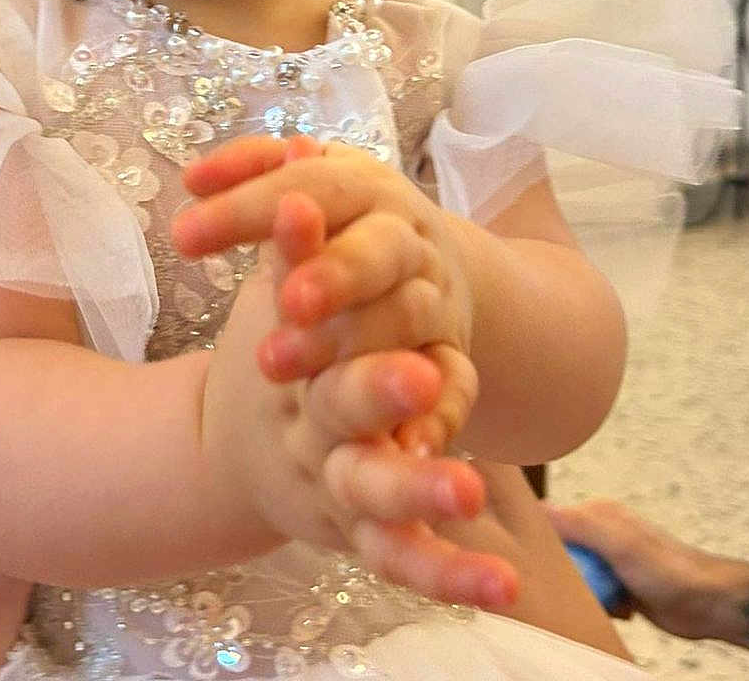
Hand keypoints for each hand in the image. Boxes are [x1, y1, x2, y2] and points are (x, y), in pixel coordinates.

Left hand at [178, 137, 474, 455]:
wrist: (426, 267)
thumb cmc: (346, 224)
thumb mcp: (306, 186)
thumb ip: (251, 173)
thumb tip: (193, 178)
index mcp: (366, 188)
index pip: (312, 186)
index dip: (249, 209)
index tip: (183, 237)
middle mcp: (406, 241)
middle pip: (379, 249)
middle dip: (334, 271)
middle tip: (284, 301)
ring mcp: (435, 300)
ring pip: (405, 316)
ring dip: (349, 341)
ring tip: (274, 363)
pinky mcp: (452, 359)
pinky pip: (455, 386)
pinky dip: (436, 413)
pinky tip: (400, 442)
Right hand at [199, 186, 517, 610]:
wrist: (242, 452)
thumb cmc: (270, 352)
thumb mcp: (272, 294)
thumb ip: (289, 240)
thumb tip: (299, 162)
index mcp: (288, 360)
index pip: (306, 317)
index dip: (322, 281)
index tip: (326, 231)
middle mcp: (307, 426)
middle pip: (337, 408)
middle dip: (374, 387)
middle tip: (422, 373)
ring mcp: (333, 486)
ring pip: (372, 497)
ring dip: (418, 492)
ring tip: (470, 490)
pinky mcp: (361, 536)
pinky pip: (405, 561)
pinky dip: (450, 574)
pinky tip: (505, 586)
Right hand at [548, 499, 737, 636]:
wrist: (707, 603)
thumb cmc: (667, 569)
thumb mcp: (618, 543)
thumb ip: (579, 526)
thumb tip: (539, 508)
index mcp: (598, 514)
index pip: (554, 521)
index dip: (542, 542)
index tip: (538, 564)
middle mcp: (602, 534)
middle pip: (564, 554)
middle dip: (566, 575)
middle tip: (573, 590)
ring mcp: (612, 561)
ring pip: (578, 579)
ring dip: (586, 595)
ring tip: (605, 601)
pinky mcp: (621, 586)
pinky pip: (596, 597)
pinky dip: (604, 607)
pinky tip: (622, 611)